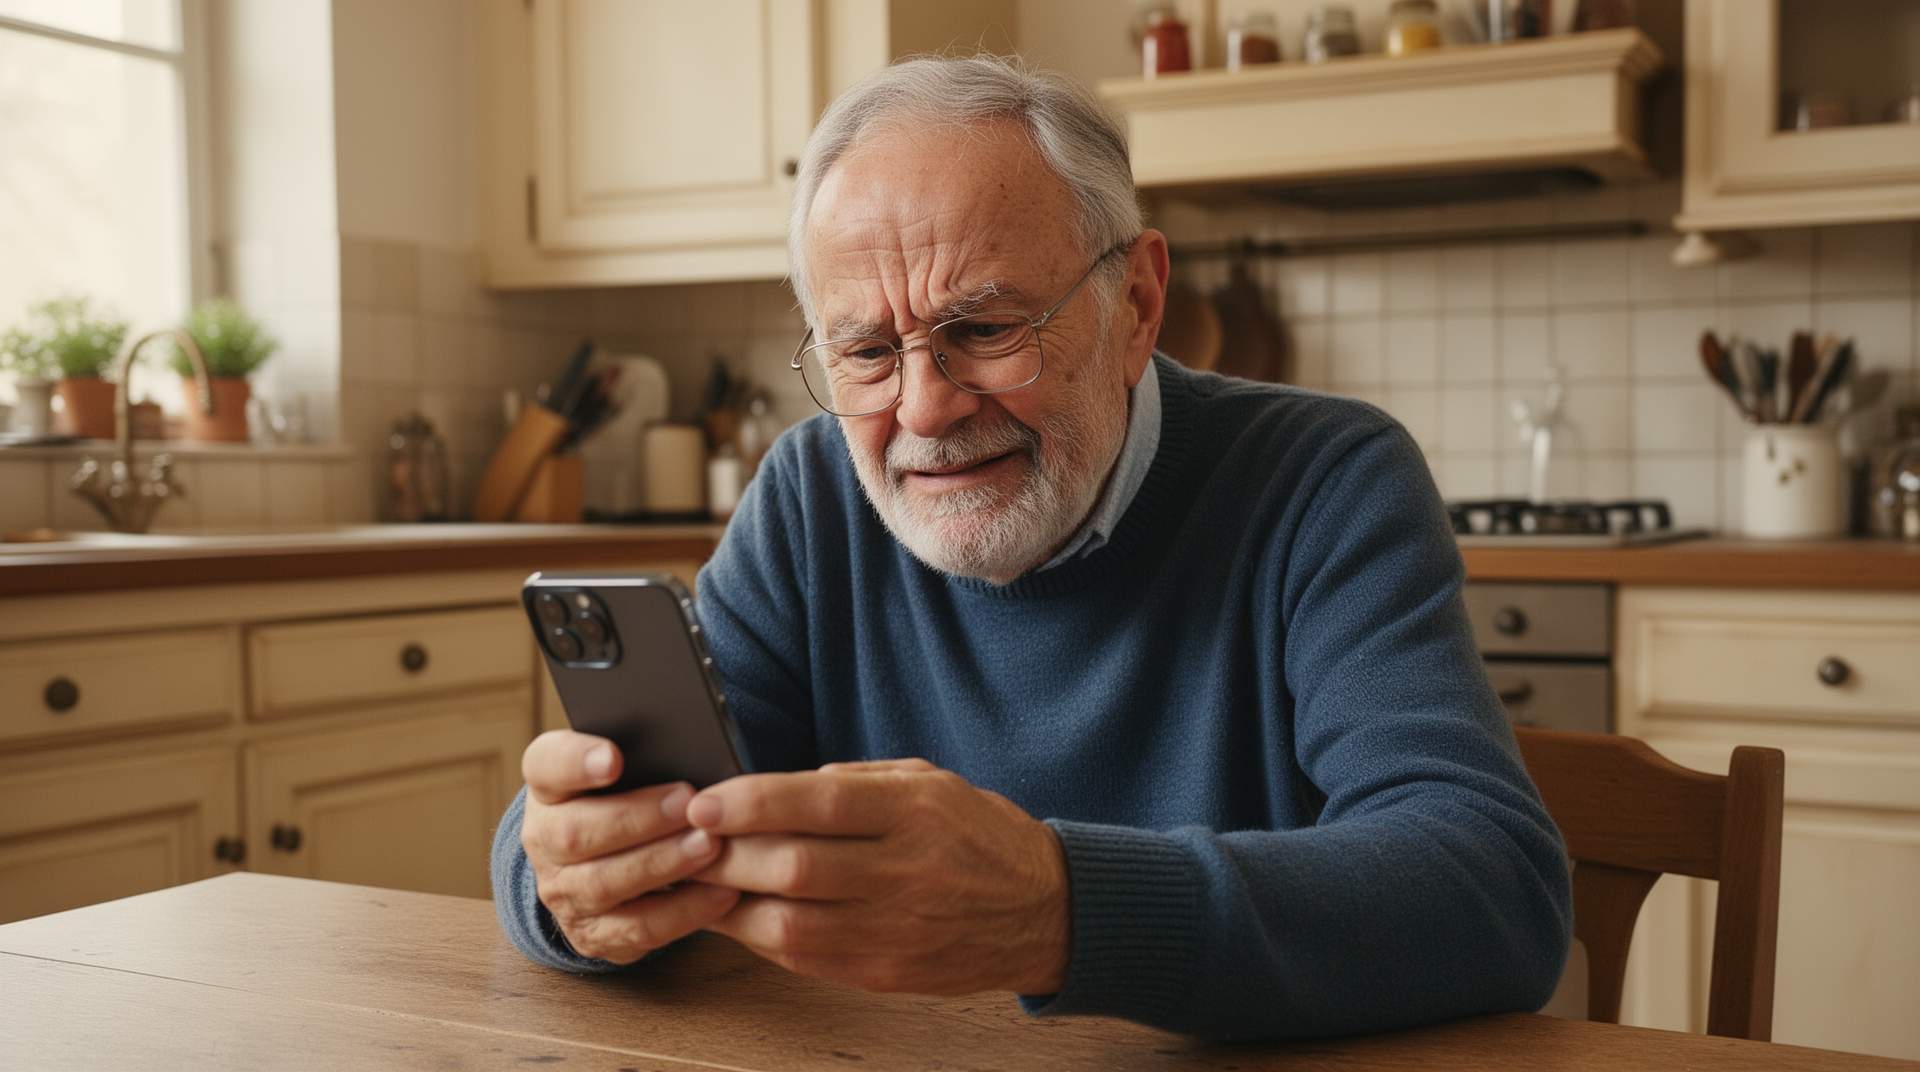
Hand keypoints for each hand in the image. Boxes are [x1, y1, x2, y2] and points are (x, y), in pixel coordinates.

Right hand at [518, 729, 739, 962]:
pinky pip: (637, 928)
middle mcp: (545, 840)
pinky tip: (722, 891)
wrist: (609, 859)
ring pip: (604, 884)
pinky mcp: (593, 935)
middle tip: (688, 804)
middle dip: (637, 819)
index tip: (613, 757)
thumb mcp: (631, 768)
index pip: (547, 765)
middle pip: (576, 833)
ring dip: (662, 864)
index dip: (577, 762)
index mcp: (550, 786)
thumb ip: (649, 754)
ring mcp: (563, 892)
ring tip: (710, 845)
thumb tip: (696, 745)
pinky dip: (683, 911)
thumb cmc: (631, 797)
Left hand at [686, 759, 1069, 996]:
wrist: (1043, 911)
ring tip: (703, 880)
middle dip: (726, 853)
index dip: (750, 802)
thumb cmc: (979, 837)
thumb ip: (854, 781)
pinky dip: (759, 936)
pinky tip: (742, 914)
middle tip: (687, 840)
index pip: (817, 803)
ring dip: (731, 902)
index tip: (705, 800)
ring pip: (787, 921)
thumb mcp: (928, 782)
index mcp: (914, 811)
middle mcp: (904, 870)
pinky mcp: (884, 971)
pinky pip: (803, 957)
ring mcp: (894, 927)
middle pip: (792, 866)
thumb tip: (774, 790)